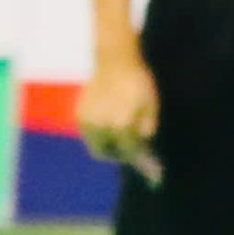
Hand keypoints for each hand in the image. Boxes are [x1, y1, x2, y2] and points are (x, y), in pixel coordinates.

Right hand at [77, 43, 162, 185]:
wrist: (114, 60)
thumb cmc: (138, 82)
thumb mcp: (152, 106)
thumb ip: (147, 128)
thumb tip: (143, 144)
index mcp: (121, 125)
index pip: (131, 153)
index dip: (144, 165)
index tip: (154, 174)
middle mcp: (101, 126)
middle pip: (108, 154)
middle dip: (121, 156)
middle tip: (134, 152)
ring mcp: (87, 120)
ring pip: (95, 146)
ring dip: (108, 148)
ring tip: (121, 140)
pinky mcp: (79, 114)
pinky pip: (88, 135)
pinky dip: (98, 137)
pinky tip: (110, 128)